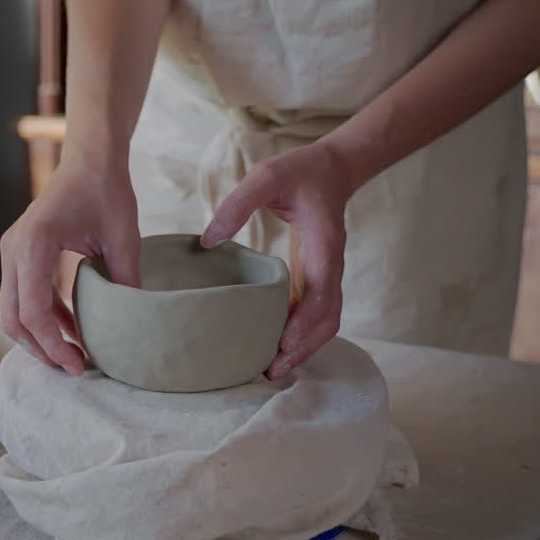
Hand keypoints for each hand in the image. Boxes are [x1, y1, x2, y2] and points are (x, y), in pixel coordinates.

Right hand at [0, 157, 140, 374]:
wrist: (90, 159)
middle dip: (41, 349)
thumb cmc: (106, 190)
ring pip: (14, 310)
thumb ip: (123, 282)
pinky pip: (24, 295)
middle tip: (75, 368)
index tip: (80, 364)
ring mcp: (12, 252)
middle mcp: (13, 250)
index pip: (33, 311)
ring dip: (40, 336)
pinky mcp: (20, 254)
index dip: (54, 345)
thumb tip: (130, 328)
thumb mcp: (123, 238)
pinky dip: (44, 317)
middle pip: (14, 318)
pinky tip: (71, 329)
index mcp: (33, 244)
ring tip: (74, 355)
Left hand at [200, 141, 355, 379]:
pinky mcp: (318, 276)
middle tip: (273, 371)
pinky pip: (316, 312)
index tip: (283, 343)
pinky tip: (277, 346)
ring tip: (273, 369)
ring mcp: (328, 273)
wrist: (331, 168)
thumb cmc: (299, 171)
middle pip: (329, 318)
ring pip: (326, 320)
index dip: (305, 321)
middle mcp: (331, 264)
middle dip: (305, 347)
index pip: (321, 290)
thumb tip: (207, 239)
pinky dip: (302, 334)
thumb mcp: (267, 176)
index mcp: (324, 244)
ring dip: (305, 346)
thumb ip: (237, 203)